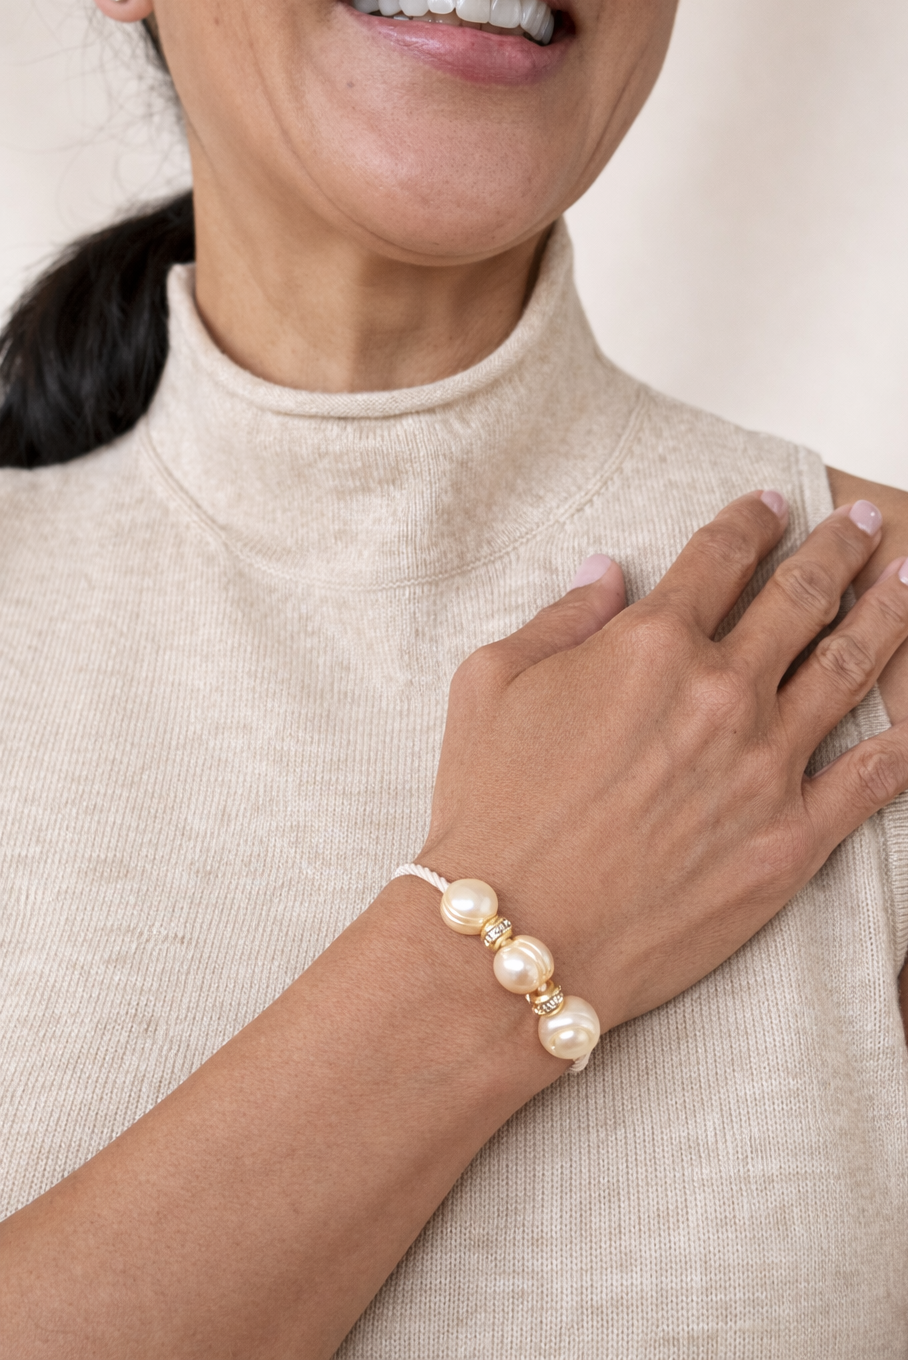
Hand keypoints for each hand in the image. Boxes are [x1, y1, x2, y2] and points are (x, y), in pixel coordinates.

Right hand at [421, 493, 907, 1031]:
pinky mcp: (792, 841)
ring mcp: (766, 768)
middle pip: (801, 598)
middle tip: (861, 522)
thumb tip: (606, 573)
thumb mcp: (490, 686)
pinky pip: (874, 777)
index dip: (750, 520)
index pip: (719, 558)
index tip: (771, 504)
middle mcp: (722, 693)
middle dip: (838, 550)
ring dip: (888, 613)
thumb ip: (559, 618)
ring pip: (851, 668)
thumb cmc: (491, 811)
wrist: (518, 933)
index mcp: (651, 645)